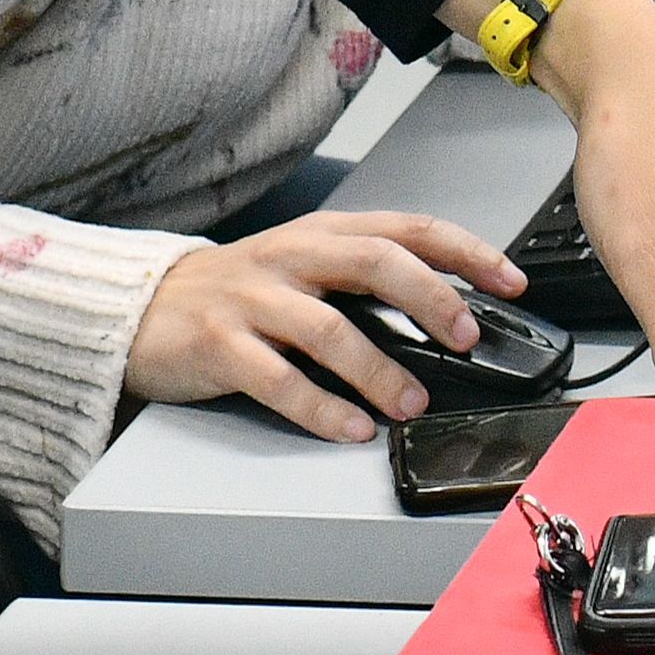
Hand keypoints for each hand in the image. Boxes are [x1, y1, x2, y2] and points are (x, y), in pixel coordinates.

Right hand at [129, 204, 524, 440]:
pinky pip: (279, 380)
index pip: (408, 228)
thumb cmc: (236, 292)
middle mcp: (293, 257)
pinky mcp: (221, 344)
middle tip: (465, 337)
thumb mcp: (305, 267)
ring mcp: (254, 299)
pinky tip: (350, 426)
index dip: (466, 252)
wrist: (144, 307)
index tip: (510, 282)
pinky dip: (321, 407)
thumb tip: (447, 313)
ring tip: (410, 402)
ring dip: (380, 370)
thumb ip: (365, 279)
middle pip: (376, 262)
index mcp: (324, 233)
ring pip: (330, 329)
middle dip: (431, 298)